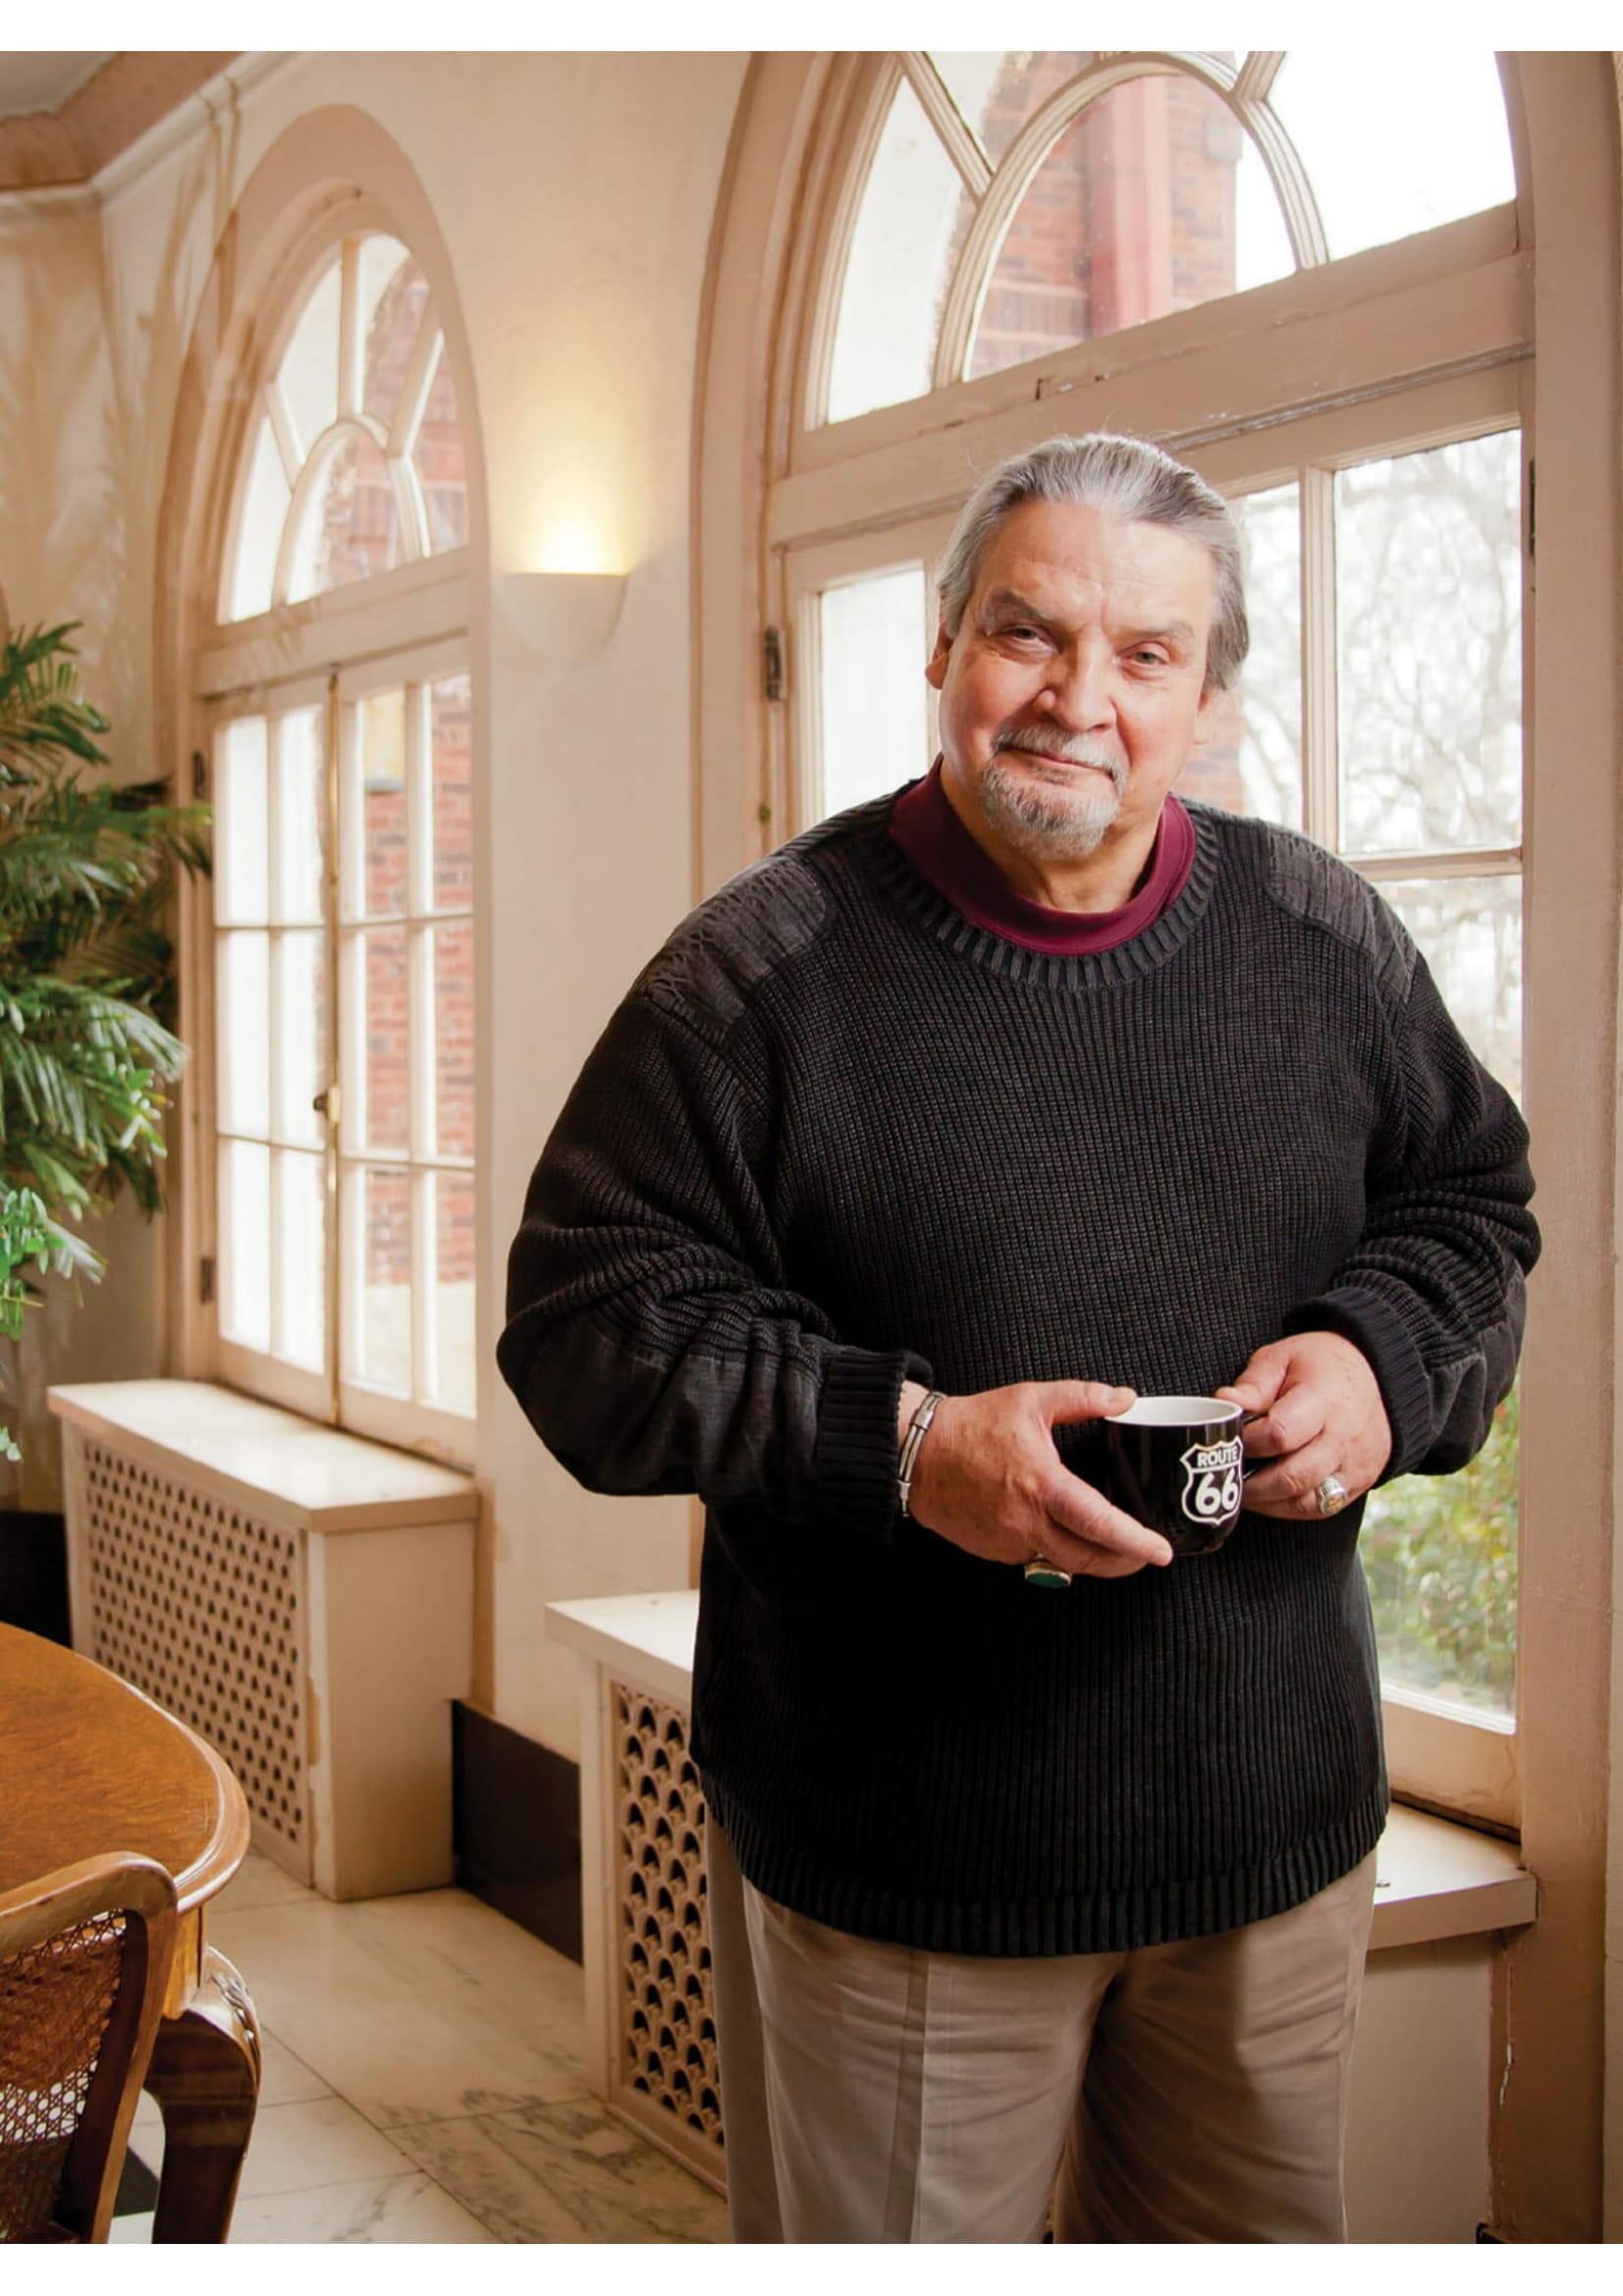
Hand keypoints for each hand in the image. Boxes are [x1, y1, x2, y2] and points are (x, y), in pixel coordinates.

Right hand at [900, 1379, 1173, 1577]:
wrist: (917, 1453)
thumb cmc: (972, 1425)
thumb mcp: (1031, 1400)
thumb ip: (1082, 1398)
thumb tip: (1125, 1397)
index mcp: (1042, 1485)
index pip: (1099, 1523)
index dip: (1134, 1541)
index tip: (1160, 1551)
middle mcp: (1026, 1521)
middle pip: (1087, 1558)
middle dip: (1123, 1562)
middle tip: (1145, 1555)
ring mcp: (1008, 1541)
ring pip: (1062, 1564)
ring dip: (1091, 1560)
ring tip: (1113, 1548)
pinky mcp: (993, 1551)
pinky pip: (1034, 1558)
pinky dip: (1055, 1551)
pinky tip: (1063, 1534)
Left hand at [1214, 1331, 1391, 1519]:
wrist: (1373, 1377)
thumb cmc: (1321, 1366)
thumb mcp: (1283, 1358)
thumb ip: (1253, 1384)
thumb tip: (1224, 1402)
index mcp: (1324, 1399)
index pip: (1280, 1434)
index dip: (1248, 1442)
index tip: (1233, 1438)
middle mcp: (1344, 1437)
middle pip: (1292, 1476)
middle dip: (1252, 1482)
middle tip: (1230, 1473)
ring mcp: (1355, 1464)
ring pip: (1306, 1501)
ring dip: (1267, 1501)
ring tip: (1244, 1488)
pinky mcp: (1358, 1483)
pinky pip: (1320, 1508)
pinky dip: (1289, 1507)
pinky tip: (1269, 1495)